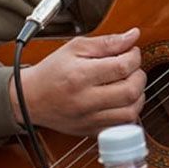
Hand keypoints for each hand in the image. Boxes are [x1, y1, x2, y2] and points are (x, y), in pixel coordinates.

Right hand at [9, 28, 145, 135]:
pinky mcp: (91, 131)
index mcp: (80, 76)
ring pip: (130, 112)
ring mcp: (89, 119)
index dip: (135, 56)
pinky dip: (129, 113)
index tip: (131, 52)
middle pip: (131, 91)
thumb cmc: (52, 72)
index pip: (123, 66)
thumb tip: (133, 36)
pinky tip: (122, 101)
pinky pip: (121, 127)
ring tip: (128, 84)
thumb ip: (107, 42)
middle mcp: (85, 100)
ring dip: (137, 96)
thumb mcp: (75, 48)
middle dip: (139, 76)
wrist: (29, 99)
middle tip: (132, 69)